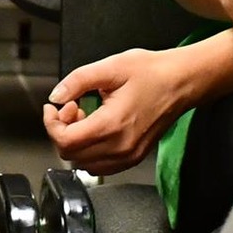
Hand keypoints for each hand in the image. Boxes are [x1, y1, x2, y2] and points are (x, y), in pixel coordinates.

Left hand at [41, 48, 198, 175]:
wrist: (181, 82)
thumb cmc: (151, 72)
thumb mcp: (110, 66)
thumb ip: (77, 81)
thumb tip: (56, 96)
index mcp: (112, 125)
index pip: (66, 141)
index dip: (51, 124)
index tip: (53, 108)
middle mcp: (121, 147)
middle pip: (71, 155)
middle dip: (62, 130)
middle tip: (72, 107)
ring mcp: (129, 155)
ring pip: (84, 163)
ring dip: (76, 142)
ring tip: (86, 116)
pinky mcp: (134, 157)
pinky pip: (101, 165)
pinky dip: (90, 150)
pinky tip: (97, 128)